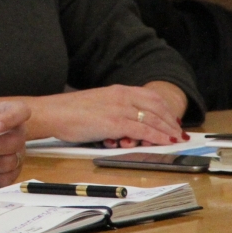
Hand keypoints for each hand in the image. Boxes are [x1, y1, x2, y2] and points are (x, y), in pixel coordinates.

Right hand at [0, 83, 186, 145]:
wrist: (52, 113)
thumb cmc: (69, 112)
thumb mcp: (96, 105)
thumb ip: (113, 109)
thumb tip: (125, 123)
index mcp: (117, 90)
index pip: (150, 97)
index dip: (165, 109)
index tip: (172, 119)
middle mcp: (121, 96)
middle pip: (156, 106)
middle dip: (171, 120)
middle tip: (178, 132)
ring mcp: (118, 109)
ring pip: (153, 118)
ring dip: (167, 129)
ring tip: (176, 138)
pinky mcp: (114, 123)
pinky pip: (143, 129)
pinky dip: (157, 136)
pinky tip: (164, 141)